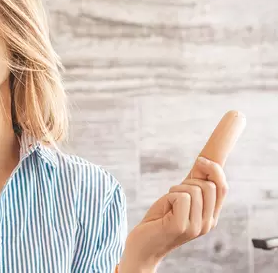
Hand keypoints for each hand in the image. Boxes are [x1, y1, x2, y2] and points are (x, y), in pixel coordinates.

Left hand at [122, 110, 246, 269]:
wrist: (141, 247)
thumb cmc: (157, 221)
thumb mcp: (177, 198)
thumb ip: (192, 183)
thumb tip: (204, 160)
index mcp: (210, 214)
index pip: (222, 185)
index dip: (223, 160)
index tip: (231, 125)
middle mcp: (209, 221)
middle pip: (211, 183)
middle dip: (191, 179)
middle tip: (174, 191)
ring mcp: (198, 226)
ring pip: (195, 187)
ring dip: (176, 190)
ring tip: (168, 205)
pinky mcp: (182, 227)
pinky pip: (181, 195)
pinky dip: (169, 196)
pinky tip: (164, 210)